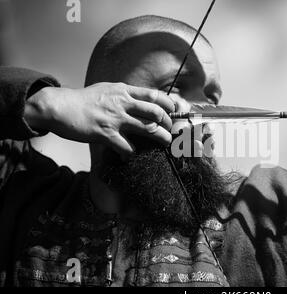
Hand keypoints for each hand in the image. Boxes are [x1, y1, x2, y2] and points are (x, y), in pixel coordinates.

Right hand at [25, 82, 174, 159]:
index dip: (169, 104)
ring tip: (165, 144)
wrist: (59, 106)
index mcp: (124, 92)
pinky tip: (130, 157)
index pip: (155, 95)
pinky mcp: (105, 134)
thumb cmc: (83, 99)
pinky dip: (131, 154)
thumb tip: (139, 99)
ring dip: (161, 138)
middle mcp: (122, 103)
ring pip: (148, 129)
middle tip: (170, 130)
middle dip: (168, 123)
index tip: (174, 112)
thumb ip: (124, 94)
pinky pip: (126, 147)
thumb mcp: (107, 89)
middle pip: (156, 113)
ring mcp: (115, 119)